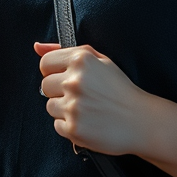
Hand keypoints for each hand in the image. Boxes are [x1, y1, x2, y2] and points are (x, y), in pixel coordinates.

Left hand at [35, 42, 150, 156]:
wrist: (140, 120)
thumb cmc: (120, 89)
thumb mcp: (98, 60)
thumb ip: (64, 51)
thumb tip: (37, 47)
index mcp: (80, 60)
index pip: (45, 63)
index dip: (53, 71)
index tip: (63, 76)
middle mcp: (74, 81)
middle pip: (45, 85)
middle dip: (58, 90)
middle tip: (80, 94)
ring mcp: (73, 106)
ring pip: (50, 106)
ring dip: (63, 109)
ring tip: (85, 108)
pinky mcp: (73, 129)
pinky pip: (57, 125)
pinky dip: (69, 125)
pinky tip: (87, 121)